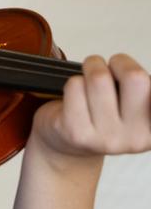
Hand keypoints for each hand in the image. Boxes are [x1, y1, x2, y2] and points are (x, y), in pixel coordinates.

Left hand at [29, 54, 150, 165]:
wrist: (67, 145)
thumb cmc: (103, 116)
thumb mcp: (133, 108)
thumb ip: (142, 91)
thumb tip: (133, 71)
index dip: (140, 73)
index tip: (133, 76)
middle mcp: (136, 138)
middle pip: (135, 77)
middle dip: (120, 62)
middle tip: (110, 68)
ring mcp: (106, 138)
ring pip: (99, 78)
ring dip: (91, 68)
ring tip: (89, 78)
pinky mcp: (77, 132)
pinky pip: (75, 85)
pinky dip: (73, 82)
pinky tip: (74, 95)